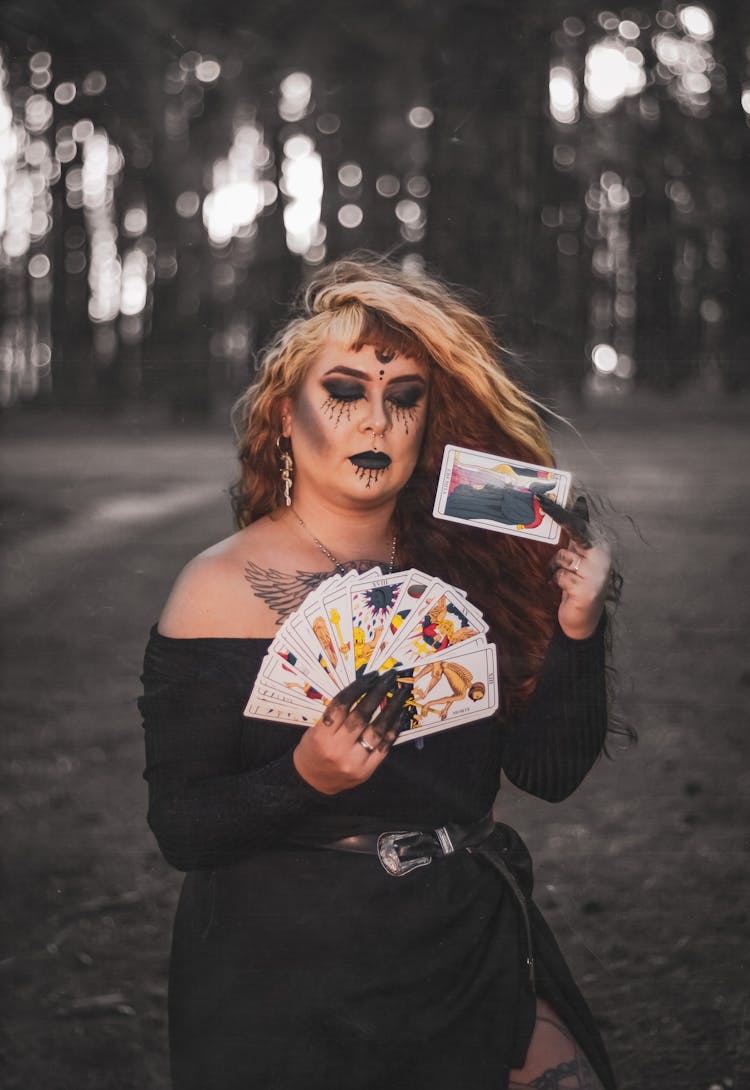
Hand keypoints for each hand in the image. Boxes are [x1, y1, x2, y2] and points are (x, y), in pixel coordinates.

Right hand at [293, 671, 408, 794]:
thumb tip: (365, 691)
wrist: (311, 784)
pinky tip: (399, 716)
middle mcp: (338, 749)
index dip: (358, 688)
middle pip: (361, 716)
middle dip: (377, 693)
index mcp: (321, 736)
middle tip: (389, 678)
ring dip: (391, 709)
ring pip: (377, 731)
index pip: (341, 705)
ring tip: (400, 694)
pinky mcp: (366, 771)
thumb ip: (337, 715)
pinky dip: (393, 730)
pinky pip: (384, 748)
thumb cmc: (312, 751)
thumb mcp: (315, 730)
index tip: (371, 676)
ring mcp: (354, 762)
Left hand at [547, 496, 610, 638]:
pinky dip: (556, 582)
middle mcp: (602, 556)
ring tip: (564, 579)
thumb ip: (579, 531)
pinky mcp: (585, 589)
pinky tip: (564, 591)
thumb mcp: (580, 554)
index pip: (580, 522)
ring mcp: (596, 572)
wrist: (584, 620)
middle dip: (558, 515)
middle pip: (576, 530)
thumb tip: (581, 500)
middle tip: (539, 501)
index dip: (562, 510)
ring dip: (556, 568)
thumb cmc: (579, 581)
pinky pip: (559, 576)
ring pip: (562, 557)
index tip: (543, 498)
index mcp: (600, 545)